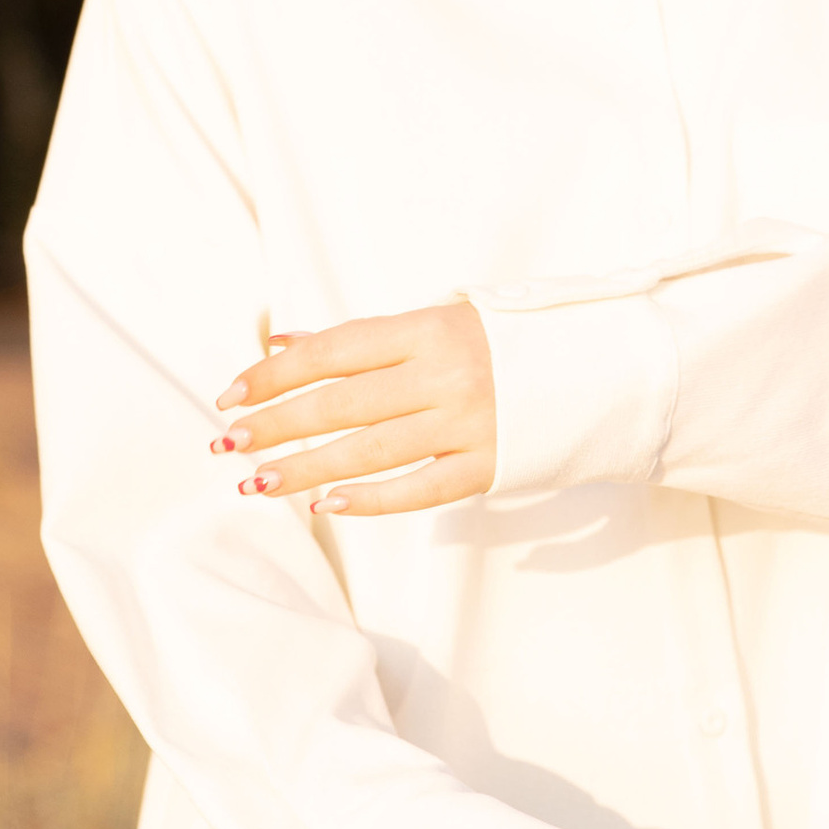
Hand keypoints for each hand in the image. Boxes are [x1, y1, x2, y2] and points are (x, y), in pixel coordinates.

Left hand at [214, 302, 496, 514]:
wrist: (600, 370)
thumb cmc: (502, 343)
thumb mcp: (435, 323)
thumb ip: (359, 339)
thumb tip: (280, 343)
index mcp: (430, 328)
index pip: (334, 351)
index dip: (276, 373)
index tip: (232, 394)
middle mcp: (447, 374)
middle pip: (343, 404)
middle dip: (278, 424)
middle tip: (228, 443)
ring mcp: (470, 423)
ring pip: (371, 452)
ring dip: (307, 468)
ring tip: (258, 482)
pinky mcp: (490, 466)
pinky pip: (420, 490)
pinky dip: (371, 500)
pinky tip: (326, 505)